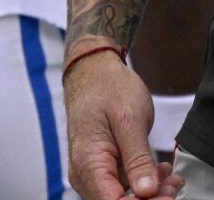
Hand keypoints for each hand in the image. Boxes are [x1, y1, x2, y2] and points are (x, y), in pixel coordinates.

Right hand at [66, 47, 184, 199]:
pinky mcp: (98, 166)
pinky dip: (143, 183)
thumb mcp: (129, 120)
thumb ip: (137, 159)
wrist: (92, 71)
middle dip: (150, 199)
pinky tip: (159, 172)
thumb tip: (147, 192)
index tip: (167, 194)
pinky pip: (121, 186)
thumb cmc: (106, 88)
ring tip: (171, 178)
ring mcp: (90, 169)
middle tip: (174, 184)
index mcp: (87, 160)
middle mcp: (83, 170)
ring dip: (150, 193)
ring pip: (121, 197)